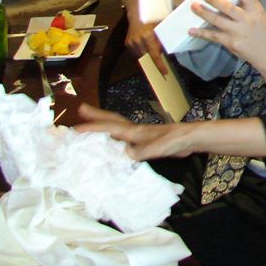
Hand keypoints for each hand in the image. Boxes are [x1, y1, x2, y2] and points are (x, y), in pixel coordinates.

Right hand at [76, 104, 194, 160]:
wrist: (190, 138)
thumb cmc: (175, 141)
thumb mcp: (157, 148)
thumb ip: (141, 151)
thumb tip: (125, 155)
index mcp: (134, 132)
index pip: (110, 128)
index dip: (93, 128)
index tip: (76, 129)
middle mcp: (134, 131)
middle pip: (111, 120)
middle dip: (95, 115)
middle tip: (80, 110)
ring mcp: (139, 135)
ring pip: (117, 127)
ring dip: (103, 124)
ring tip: (91, 124)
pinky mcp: (145, 142)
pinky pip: (124, 138)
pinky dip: (114, 138)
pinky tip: (112, 144)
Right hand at [124, 19, 168, 75]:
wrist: (137, 13)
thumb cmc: (151, 19)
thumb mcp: (161, 28)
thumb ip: (162, 41)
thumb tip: (165, 53)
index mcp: (147, 36)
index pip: (154, 55)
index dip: (160, 65)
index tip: (164, 72)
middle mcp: (138, 41)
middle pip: (147, 57)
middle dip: (154, 61)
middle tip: (162, 65)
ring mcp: (131, 42)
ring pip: (141, 56)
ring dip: (148, 56)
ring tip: (153, 52)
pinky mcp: (127, 43)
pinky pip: (136, 53)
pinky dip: (142, 53)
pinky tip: (146, 48)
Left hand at [190, 0, 265, 78]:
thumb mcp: (261, 16)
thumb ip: (247, 9)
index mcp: (256, 10)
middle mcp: (247, 20)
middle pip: (227, 6)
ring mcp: (238, 32)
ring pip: (217, 20)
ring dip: (203, 12)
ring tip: (193, 6)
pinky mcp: (230, 43)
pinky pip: (213, 36)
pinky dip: (201, 33)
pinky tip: (192, 30)